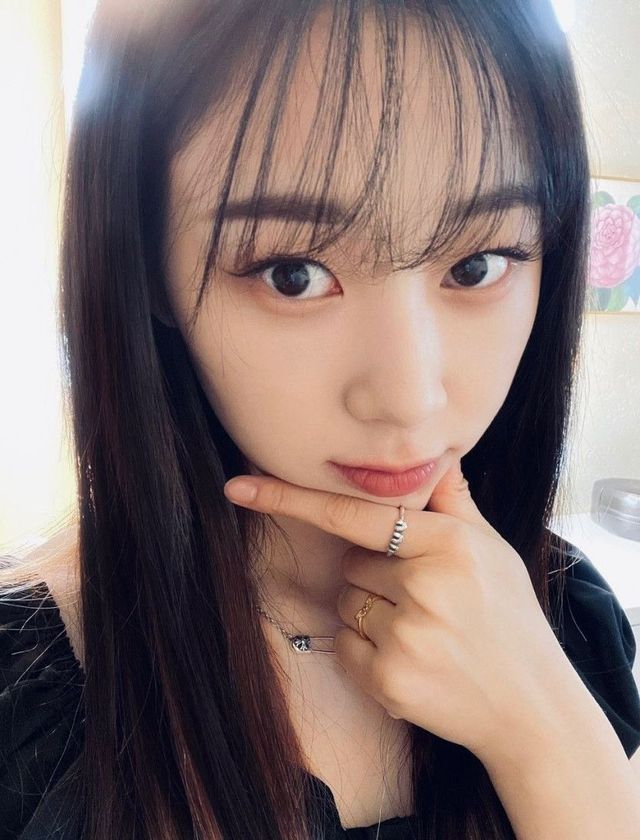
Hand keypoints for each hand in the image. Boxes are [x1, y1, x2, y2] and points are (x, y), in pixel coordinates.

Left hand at [223, 461, 574, 763]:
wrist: (530, 707)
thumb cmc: (508, 618)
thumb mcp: (492, 551)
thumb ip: (454, 502)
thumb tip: (435, 455)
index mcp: (448, 543)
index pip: (355, 514)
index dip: (292, 498)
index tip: (238, 487)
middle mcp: (424, 585)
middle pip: (350, 565)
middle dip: (375, 577)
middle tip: (424, 600)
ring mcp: (405, 636)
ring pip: (344, 604)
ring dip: (370, 614)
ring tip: (423, 630)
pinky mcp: (387, 680)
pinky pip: (344, 646)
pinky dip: (367, 652)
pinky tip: (412, 659)